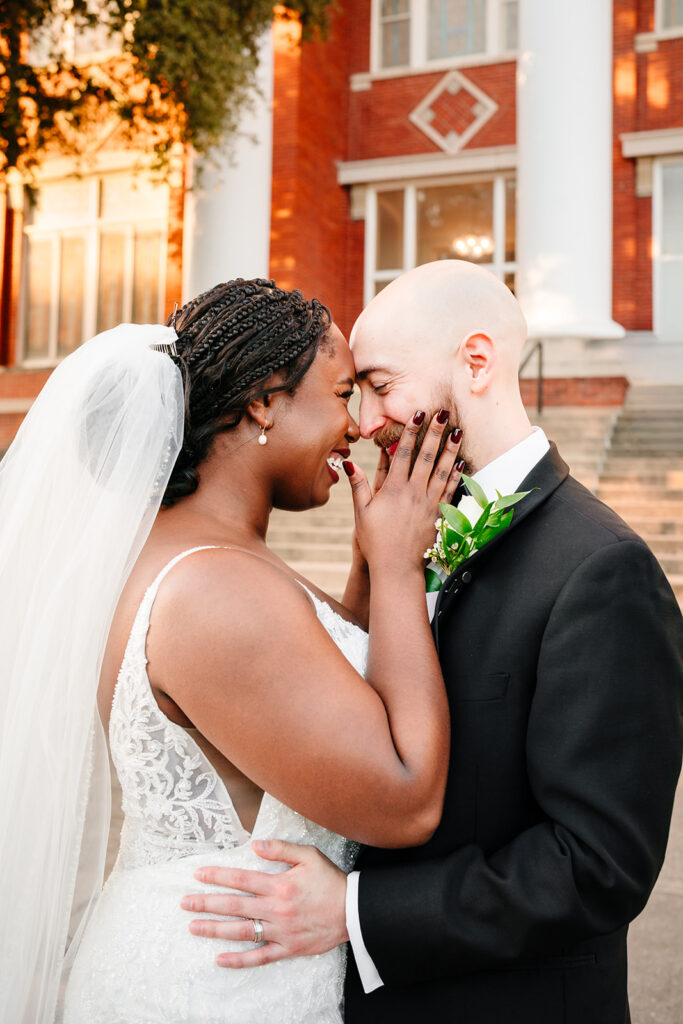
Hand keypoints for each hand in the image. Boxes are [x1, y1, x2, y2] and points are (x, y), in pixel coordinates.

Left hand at [180, 840, 347, 968]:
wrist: (352, 911)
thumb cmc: (330, 881)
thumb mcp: (308, 855)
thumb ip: (280, 849)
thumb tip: (255, 845)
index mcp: (279, 885)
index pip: (241, 879)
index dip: (218, 876)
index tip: (198, 875)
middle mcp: (276, 909)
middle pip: (235, 905)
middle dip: (207, 903)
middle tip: (185, 903)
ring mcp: (280, 931)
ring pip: (242, 931)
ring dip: (215, 929)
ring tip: (194, 927)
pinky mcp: (287, 948)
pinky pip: (259, 956)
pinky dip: (239, 959)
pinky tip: (220, 959)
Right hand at [345, 411, 462, 572]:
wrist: (396, 568)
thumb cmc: (375, 542)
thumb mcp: (361, 512)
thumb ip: (358, 485)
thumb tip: (348, 462)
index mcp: (393, 489)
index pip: (403, 454)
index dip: (410, 432)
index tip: (417, 414)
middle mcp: (413, 493)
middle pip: (426, 456)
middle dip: (435, 433)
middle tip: (443, 413)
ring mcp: (428, 503)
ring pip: (442, 471)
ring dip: (450, 450)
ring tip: (457, 431)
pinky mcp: (438, 515)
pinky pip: (450, 491)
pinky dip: (456, 476)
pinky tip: (460, 463)